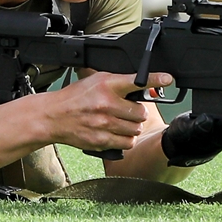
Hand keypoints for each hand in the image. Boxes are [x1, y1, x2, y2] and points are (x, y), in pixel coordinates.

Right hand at [46, 71, 172, 152]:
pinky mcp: (102, 140)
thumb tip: (143, 85)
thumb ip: (118, 83)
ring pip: (136, 129)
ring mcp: (104, 124)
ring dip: (132, 126)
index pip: (136, 81)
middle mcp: (107, 104)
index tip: (168, 78)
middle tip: (127, 110)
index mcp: (106, 85)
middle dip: (138, 112)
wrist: (53, 116)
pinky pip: (127, 142)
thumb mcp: (96, 81)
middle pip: (141, 112)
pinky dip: (125, 138)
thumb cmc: (75, 97)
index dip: (155, 79)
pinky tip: (116, 132)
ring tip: (120, 121)